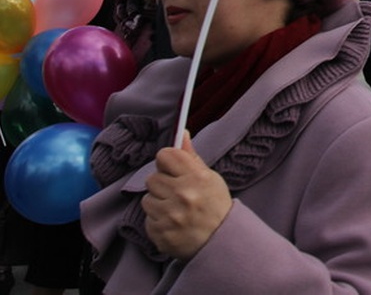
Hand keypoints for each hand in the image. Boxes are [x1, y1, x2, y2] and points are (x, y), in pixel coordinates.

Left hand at [141, 131, 232, 260]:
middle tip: (176, 193)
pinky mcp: (160, 233)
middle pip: (152, 178)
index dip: (167, 162)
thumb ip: (191, 157)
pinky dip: (157, 221)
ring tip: (174, 210)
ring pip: (147, 199)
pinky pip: (147, 219)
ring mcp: (170, 216)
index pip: (165, 156)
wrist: (219, 241)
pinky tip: (172, 223)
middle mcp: (182, 195)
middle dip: (162, 185)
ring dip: (158, 203)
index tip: (172, 169)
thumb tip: (181, 133)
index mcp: (196, 177)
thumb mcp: (209, 178)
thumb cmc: (215, 206)